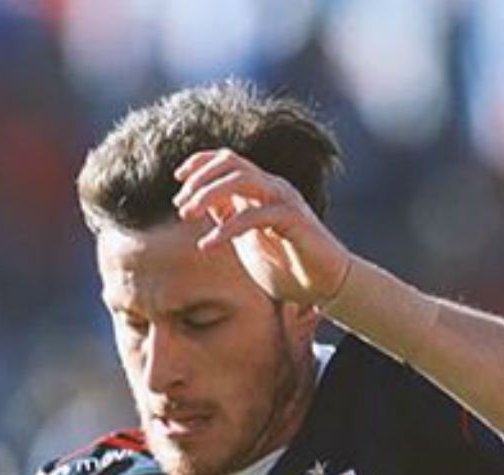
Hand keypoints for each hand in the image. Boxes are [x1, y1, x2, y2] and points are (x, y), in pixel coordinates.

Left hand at [173, 149, 350, 309]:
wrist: (325, 286)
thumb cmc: (287, 266)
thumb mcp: (247, 240)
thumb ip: (229, 219)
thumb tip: (203, 205)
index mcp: (262, 190)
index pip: (228, 160)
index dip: (201, 162)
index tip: (178, 177)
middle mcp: (273, 187)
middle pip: (231, 162)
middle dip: (199, 179)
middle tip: (180, 207)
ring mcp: (285, 200)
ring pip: (242, 178)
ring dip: (208, 193)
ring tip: (186, 215)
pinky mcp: (294, 219)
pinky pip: (255, 215)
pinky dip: (227, 228)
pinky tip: (208, 244)